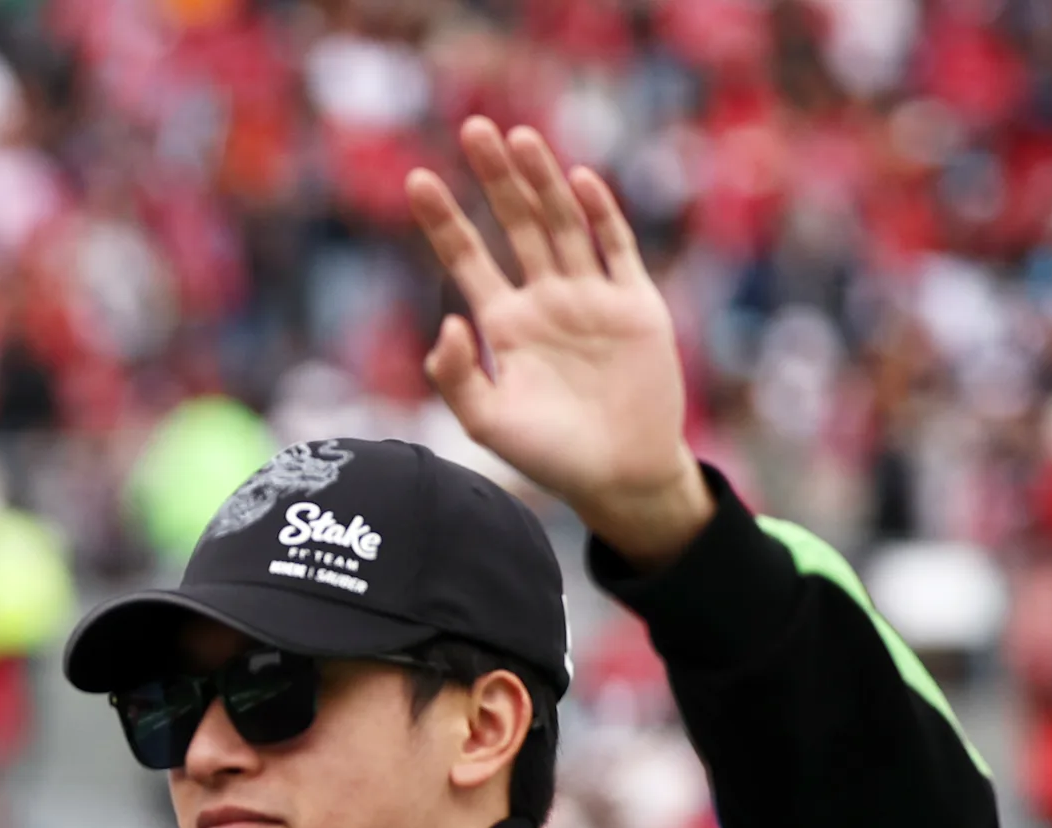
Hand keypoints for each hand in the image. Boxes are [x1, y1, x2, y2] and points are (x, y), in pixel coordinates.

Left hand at [406, 118, 711, 568]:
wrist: (620, 476)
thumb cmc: (550, 455)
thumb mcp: (487, 423)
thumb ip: (455, 376)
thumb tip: (445, 320)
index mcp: (504, 324)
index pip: (466, 259)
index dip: (444, 220)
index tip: (416, 180)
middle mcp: (544, 300)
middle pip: (515, 225)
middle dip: (495, 178)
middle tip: (473, 128)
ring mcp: (590, 297)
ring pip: (562, 225)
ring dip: (542, 181)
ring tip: (520, 137)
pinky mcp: (635, 304)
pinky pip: (616, 250)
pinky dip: (600, 216)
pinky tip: (580, 182)